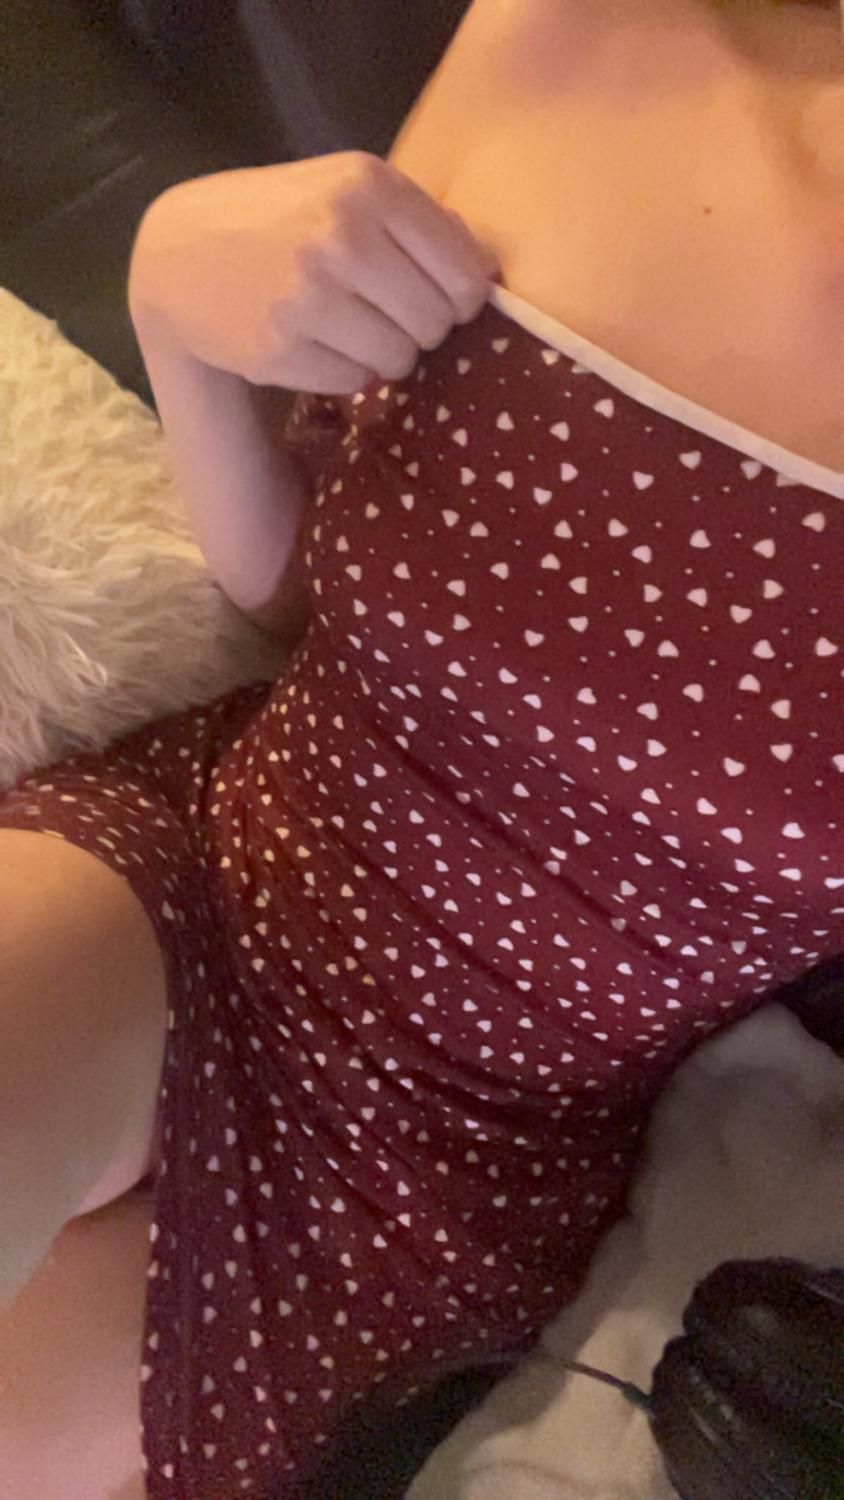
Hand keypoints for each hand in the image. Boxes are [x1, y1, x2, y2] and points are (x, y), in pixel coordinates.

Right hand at [129, 152, 498, 393]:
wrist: (180, 254)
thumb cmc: (283, 220)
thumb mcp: (348, 191)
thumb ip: (420, 223)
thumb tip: (490, 271)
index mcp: (369, 188)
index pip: (467, 275)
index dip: (462, 297)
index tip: (439, 296)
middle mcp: (340, 239)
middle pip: (437, 322)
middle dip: (421, 327)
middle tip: (386, 313)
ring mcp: (307, 298)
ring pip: (401, 359)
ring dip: (386, 353)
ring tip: (349, 327)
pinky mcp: (279, 349)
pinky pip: (354, 380)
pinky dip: (345, 370)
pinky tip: (313, 342)